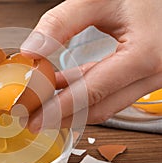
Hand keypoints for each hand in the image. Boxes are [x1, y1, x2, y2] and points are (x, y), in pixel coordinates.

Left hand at [21, 0, 161, 130]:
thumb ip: (61, 23)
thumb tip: (32, 50)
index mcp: (144, 55)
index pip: (91, 93)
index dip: (59, 110)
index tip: (37, 120)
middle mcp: (154, 72)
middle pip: (100, 107)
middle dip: (63, 117)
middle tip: (35, 120)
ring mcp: (153, 76)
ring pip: (106, 102)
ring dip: (73, 106)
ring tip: (44, 105)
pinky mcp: (146, 73)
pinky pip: (112, 90)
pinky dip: (86, 92)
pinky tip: (63, 86)